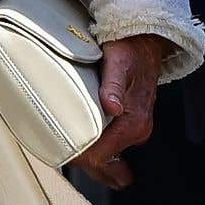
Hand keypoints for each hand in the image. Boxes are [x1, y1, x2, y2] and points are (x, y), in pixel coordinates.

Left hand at [71, 34, 170, 189]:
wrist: (146, 41)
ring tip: (68, 154)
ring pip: (109, 157)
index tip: (60, 153)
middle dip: (83, 163)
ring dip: (90, 158)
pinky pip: (113, 148)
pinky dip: (100, 152)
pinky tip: (87, 150)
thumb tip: (112, 107)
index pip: (102, 156)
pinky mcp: (132, 124)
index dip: (79, 158)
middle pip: (105, 161)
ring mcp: (136, 128)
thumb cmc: (130, 49)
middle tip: (58, 157)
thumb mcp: (118, 61)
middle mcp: (138, 130)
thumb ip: (113, 85)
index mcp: (134, 121)